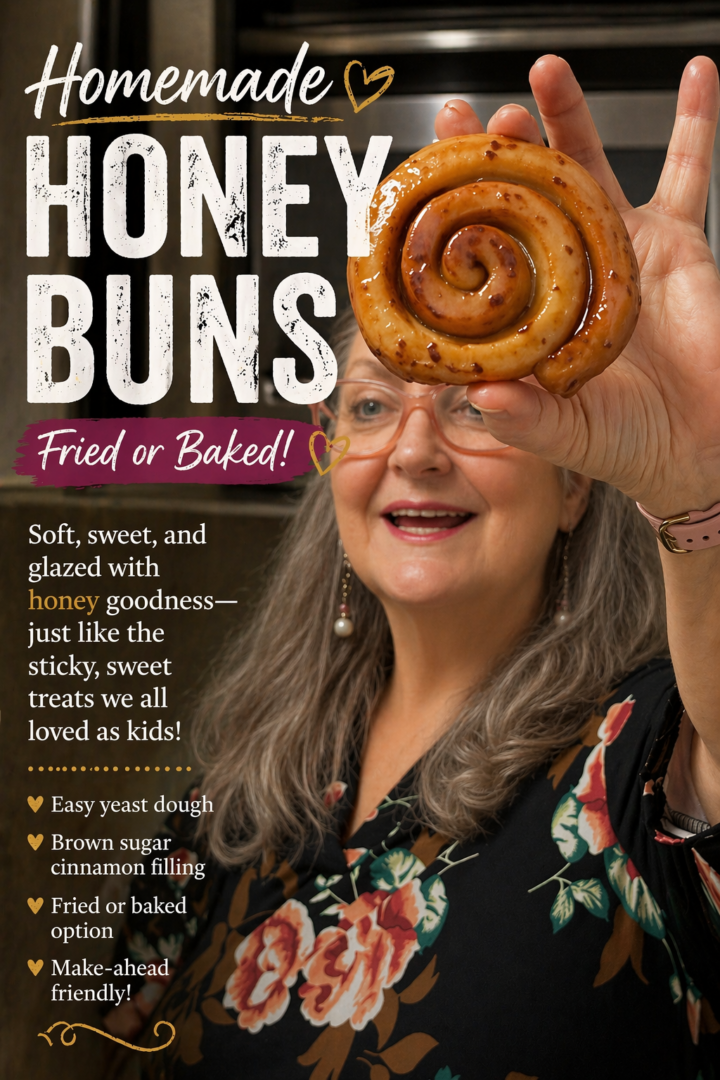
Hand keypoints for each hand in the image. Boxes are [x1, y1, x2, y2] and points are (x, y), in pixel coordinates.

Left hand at [435, 56, 719, 517]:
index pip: (480, 252)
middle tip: (476, 115)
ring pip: (590, 168)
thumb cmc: (626, 445)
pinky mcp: (677, 242)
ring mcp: (619, 250)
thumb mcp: (569, 436)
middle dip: (500, 152)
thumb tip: (481, 396)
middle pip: (525, 196)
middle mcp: (567, 274)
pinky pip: (690, 172)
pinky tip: (694, 74)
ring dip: (569, 116)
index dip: (452, 214)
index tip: (423, 177)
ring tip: (544, 70)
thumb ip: (525, 419)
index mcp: (530, 313)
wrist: (698, 447)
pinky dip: (695, 122)